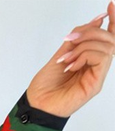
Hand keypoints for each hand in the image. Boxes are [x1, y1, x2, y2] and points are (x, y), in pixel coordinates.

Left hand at [26, 1, 114, 117]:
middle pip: (109, 38)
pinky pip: (100, 58)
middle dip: (90, 32)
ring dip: (83, 46)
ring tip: (66, 59)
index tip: (110, 5)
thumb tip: (97, 20)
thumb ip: (78, 38)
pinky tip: (71, 66)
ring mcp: (97, 75)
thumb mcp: (61, 54)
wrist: (37, 106)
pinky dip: (84, 56)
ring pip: (106, 46)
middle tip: (70, 41)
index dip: (112, 20)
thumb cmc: (46, 86)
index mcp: (89, 60)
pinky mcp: (96, 83)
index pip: (108, 37)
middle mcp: (96, 67)